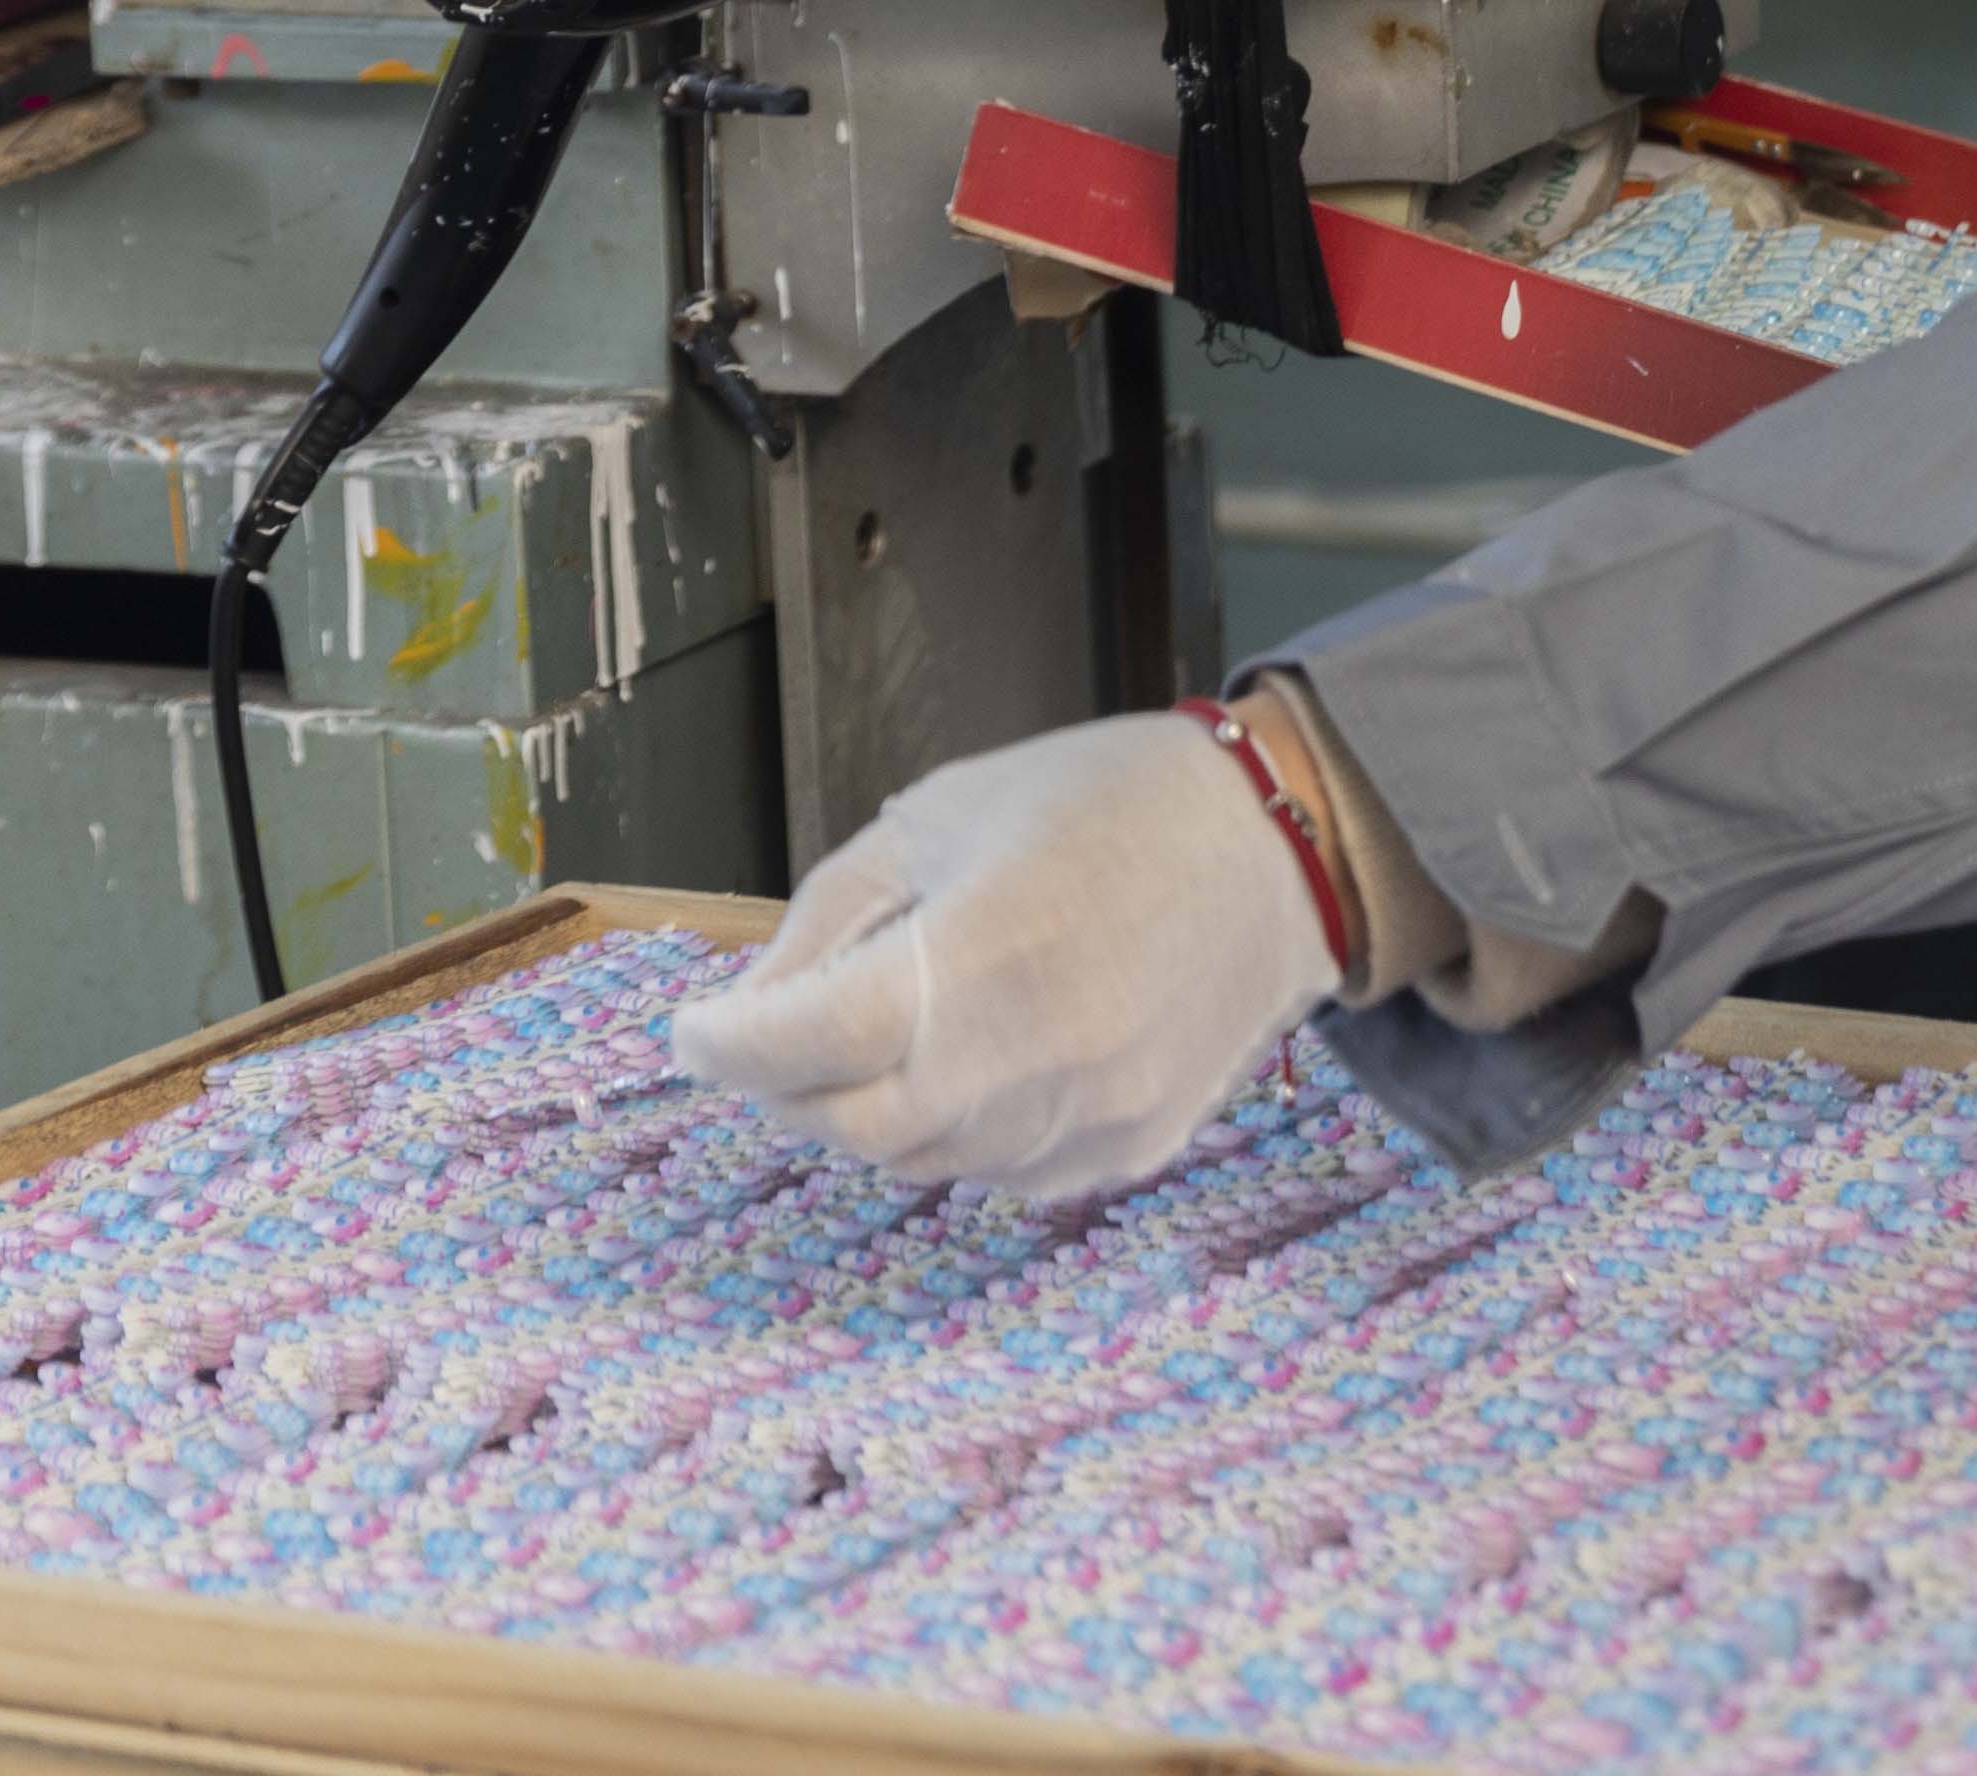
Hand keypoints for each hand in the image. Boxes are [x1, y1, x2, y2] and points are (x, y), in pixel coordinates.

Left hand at [668, 710, 1333, 1197]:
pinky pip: (1001, 1172)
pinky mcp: (1126, 1149)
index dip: (724, 1044)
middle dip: (790, 1088)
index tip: (696, 1032)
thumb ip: (833, 914)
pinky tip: (977, 1061)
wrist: (1280, 845)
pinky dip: (959, 1131)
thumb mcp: (942, 815)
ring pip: (921, 1161)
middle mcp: (1025, 1059)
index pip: (798, 1043)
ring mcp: (1082, 1119)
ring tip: (885, 1037)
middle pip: (847, 1126)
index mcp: (971, 958)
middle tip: (775, 1042)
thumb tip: (760, 1001)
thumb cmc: (1108, 804)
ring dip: (873, 1111)